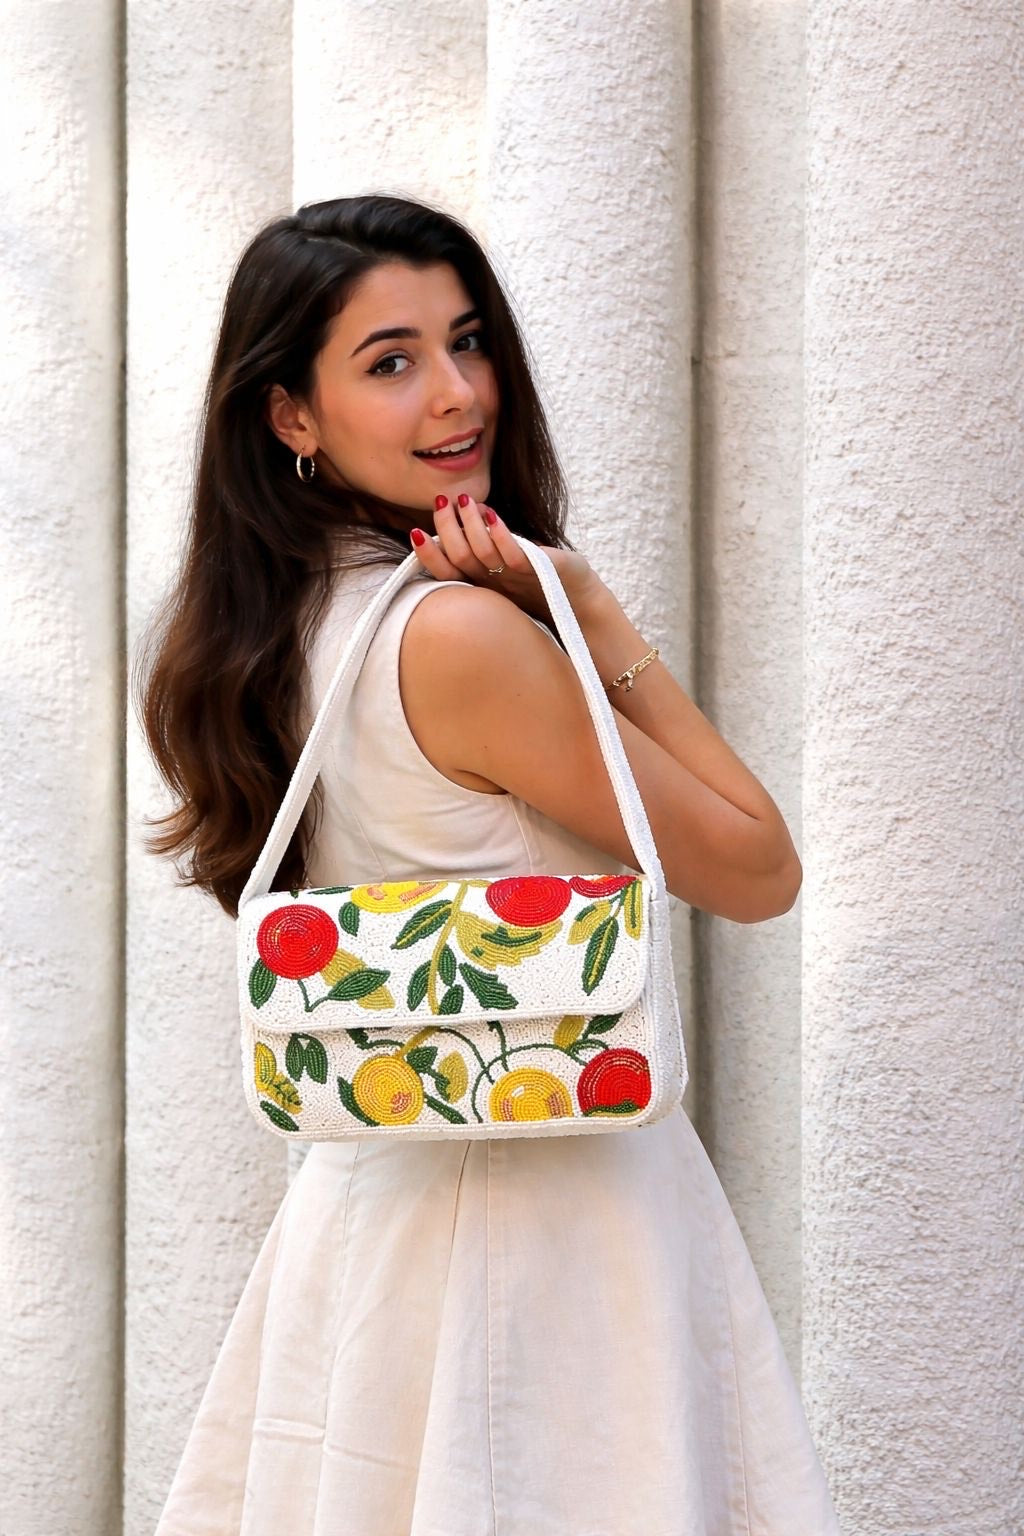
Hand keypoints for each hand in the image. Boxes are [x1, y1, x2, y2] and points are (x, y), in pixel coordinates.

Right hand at [410, 491, 606, 628]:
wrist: (579, 605)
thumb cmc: (539, 583)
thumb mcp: (503, 565)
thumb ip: (482, 546)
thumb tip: (461, 511)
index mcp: (480, 586)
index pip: (445, 573)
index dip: (428, 554)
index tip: (415, 531)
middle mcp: (492, 586)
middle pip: (458, 557)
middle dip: (446, 527)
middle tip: (441, 501)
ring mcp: (514, 580)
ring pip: (482, 552)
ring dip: (470, 523)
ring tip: (464, 499)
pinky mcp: (538, 571)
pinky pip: (514, 554)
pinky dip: (500, 534)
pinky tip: (492, 514)